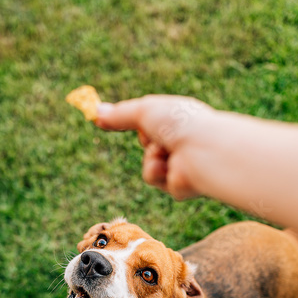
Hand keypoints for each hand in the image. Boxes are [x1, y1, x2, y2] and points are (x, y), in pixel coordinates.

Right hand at [96, 95, 216, 199]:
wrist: (202, 150)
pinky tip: (176, 169)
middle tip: (156, 138)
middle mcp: (183, 142)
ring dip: (152, 159)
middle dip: (148, 142)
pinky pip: (157, 180)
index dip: (140, 123)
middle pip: (150, 146)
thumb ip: (120, 115)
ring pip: (149, 167)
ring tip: (168, 152)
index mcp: (180, 121)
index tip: (113, 121)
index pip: (153, 123)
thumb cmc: (179, 124)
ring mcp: (183, 164)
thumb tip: (94, 112)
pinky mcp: (182, 185)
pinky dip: (160, 173)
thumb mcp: (144, 112)